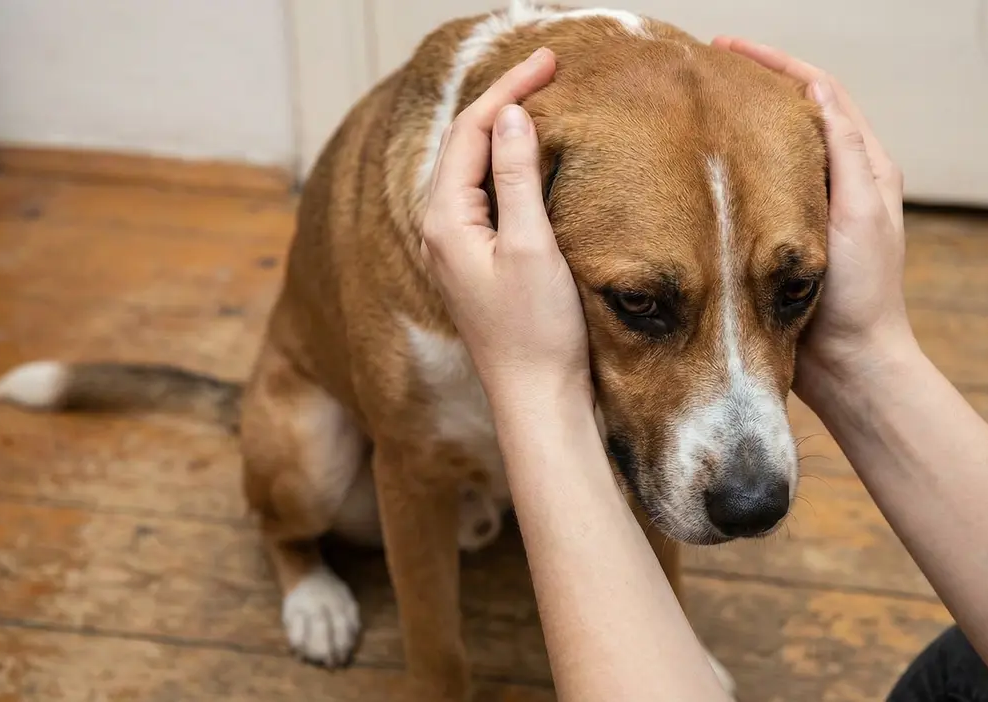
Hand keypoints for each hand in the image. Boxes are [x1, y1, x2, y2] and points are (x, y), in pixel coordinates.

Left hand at [420, 48, 591, 405]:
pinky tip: (529, 155)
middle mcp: (438, 229)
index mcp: (443, 220)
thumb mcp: (532, 246)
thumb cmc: (536, 332)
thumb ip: (516, 177)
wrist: (537, 400)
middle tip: (548, 67)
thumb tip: (510, 115)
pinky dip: (506, 163)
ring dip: (503, 128)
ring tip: (539, 97)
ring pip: (472, 166)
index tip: (550, 60)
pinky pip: (483, 193)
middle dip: (503, 100)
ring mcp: (453, 247)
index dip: (509, 89)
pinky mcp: (474, 261)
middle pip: (466, 143)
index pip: (472, 131)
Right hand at [712, 37, 915, 381]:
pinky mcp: (782, 239)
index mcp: (864, 168)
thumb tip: (817, 92)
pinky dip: (731, 168)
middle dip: (751, 87)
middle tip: (703, 73)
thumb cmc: (862, 296)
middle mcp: (838, 182)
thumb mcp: (860, 215)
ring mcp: (808, 210)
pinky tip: (699, 167)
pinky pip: (755, 188)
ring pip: (771, 149)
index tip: (729, 50)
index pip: (819, 94)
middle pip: (792, 114)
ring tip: (696, 109)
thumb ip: (845, 154)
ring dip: (738, 125)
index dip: (776, 66)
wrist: (850, 365)